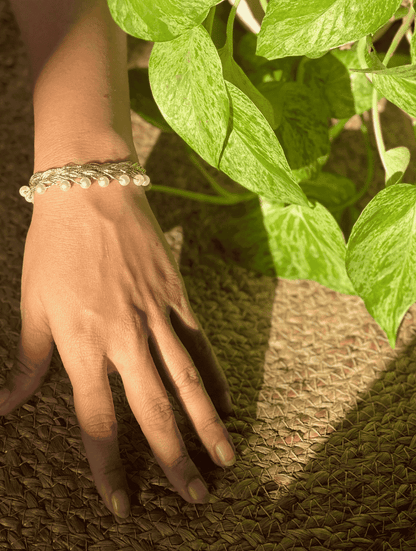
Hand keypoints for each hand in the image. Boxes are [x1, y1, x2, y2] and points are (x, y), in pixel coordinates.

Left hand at [0, 182, 235, 516]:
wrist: (91, 190)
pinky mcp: (177, 295)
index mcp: (81, 344)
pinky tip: (225, 403)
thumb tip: (6, 406)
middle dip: (173, 460)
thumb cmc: (54, 247)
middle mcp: (123, 337)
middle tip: (193, 498)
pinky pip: (200, 344)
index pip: (97, 420)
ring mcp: (156, 316)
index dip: (108, 467)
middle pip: (152, 410)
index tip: (122, 503)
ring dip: (206, 427)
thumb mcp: (32, 303)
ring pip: (186, 382)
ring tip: (225, 461)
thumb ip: (29, 360)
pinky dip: (213, 376)